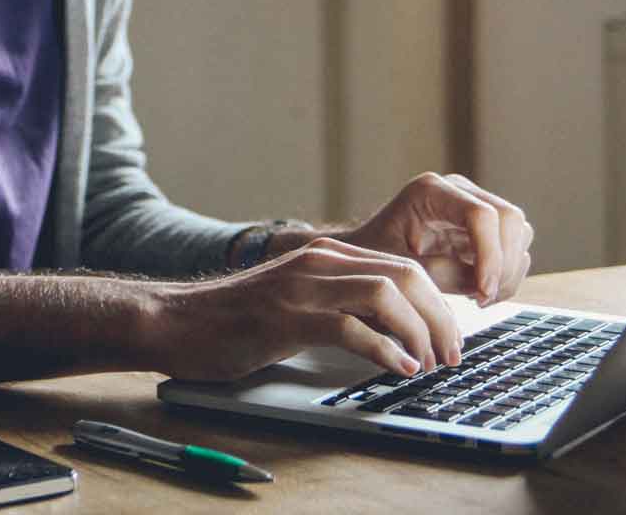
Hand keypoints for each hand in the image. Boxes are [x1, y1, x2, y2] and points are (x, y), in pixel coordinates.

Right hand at [137, 237, 462, 380]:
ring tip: (427, 364)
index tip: (448, 338)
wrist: (175, 321)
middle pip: (405, 275)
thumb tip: (395, 331)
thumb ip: (339, 302)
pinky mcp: (285, 318)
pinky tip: (397, 369)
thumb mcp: (296, 300)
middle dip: (439, 317)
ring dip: (418, 333)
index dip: (437, 304)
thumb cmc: (234, 320)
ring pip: (386, 295)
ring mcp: (301, 287)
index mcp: (325, 255)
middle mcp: (318, 262)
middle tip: (450, 355)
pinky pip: (349, 328)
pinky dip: (383, 351)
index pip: (403, 266)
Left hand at [338, 173, 532, 305]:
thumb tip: (480, 284)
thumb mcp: (397, 266)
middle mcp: (458, 191)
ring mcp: (474, 205)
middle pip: (509, 219)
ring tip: (479, 297)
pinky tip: (480, 291)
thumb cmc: (373, 255)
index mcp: (430, 192)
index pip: (481, 215)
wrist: (365, 253)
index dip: (490, 255)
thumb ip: (436, 273)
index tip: (482, 291)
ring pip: (519, 232)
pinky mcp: (483, 227)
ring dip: (508, 271)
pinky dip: (507, 274)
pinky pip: (514, 247)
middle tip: (482, 298)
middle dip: (504, 265)